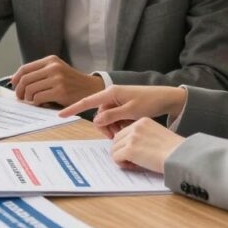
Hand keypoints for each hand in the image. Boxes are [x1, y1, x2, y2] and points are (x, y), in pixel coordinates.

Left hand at [10, 55, 103, 106]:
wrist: (90, 88)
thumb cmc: (69, 81)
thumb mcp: (56, 70)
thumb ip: (38, 72)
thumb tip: (14, 79)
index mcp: (51, 60)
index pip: (25, 68)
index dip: (16, 79)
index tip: (14, 86)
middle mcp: (53, 68)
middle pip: (25, 79)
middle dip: (19, 90)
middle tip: (20, 97)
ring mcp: (57, 79)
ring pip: (30, 90)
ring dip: (28, 98)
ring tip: (32, 100)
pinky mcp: (60, 92)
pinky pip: (38, 98)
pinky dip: (36, 103)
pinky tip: (40, 103)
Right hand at [58, 85, 186, 138]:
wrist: (166, 98)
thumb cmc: (149, 102)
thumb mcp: (130, 111)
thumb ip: (112, 116)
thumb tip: (96, 120)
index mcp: (111, 93)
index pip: (87, 101)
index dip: (73, 108)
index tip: (61, 114)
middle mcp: (111, 95)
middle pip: (99, 115)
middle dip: (105, 126)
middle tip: (118, 134)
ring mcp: (117, 100)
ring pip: (107, 118)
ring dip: (114, 127)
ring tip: (127, 128)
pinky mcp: (122, 105)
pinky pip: (114, 117)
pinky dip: (119, 124)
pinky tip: (129, 125)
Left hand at [110, 117, 185, 172]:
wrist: (180, 155)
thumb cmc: (174, 150)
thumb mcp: (158, 135)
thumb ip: (144, 137)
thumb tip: (131, 147)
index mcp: (143, 121)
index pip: (125, 132)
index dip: (127, 144)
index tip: (137, 153)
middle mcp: (136, 127)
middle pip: (117, 140)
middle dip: (122, 151)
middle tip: (133, 160)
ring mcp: (132, 137)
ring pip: (114, 149)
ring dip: (122, 158)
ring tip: (135, 164)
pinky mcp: (130, 149)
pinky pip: (116, 157)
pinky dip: (122, 164)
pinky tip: (133, 166)